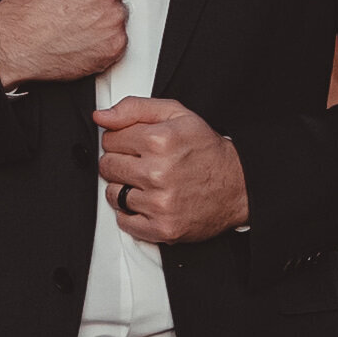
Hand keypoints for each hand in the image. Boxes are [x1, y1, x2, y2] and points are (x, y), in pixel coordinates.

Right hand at [0, 0, 128, 86]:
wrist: (17, 44)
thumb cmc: (27, 3)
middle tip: (71, 6)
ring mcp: (114, 16)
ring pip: (117, 13)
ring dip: (102, 18)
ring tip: (74, 23)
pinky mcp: (116, 43)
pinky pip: (118, 38)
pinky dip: (103, 40)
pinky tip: (81, 37)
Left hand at [94, 97, 248, 243]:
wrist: (237, 185)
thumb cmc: (205, 149)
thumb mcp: (176, 113)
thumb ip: (134, 108)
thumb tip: (100, 116)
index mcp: (159, 140)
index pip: (109, 139)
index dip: (122, 140)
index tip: (137, 144)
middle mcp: (157, 172)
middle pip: (107, 166)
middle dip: (120, 162)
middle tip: (142, 162)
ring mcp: (159, 203)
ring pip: (112, 193)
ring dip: (124, 187)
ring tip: (147, 182)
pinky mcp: (162, 228)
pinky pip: (123, 221)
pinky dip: (131, 213)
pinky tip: (148, 201)